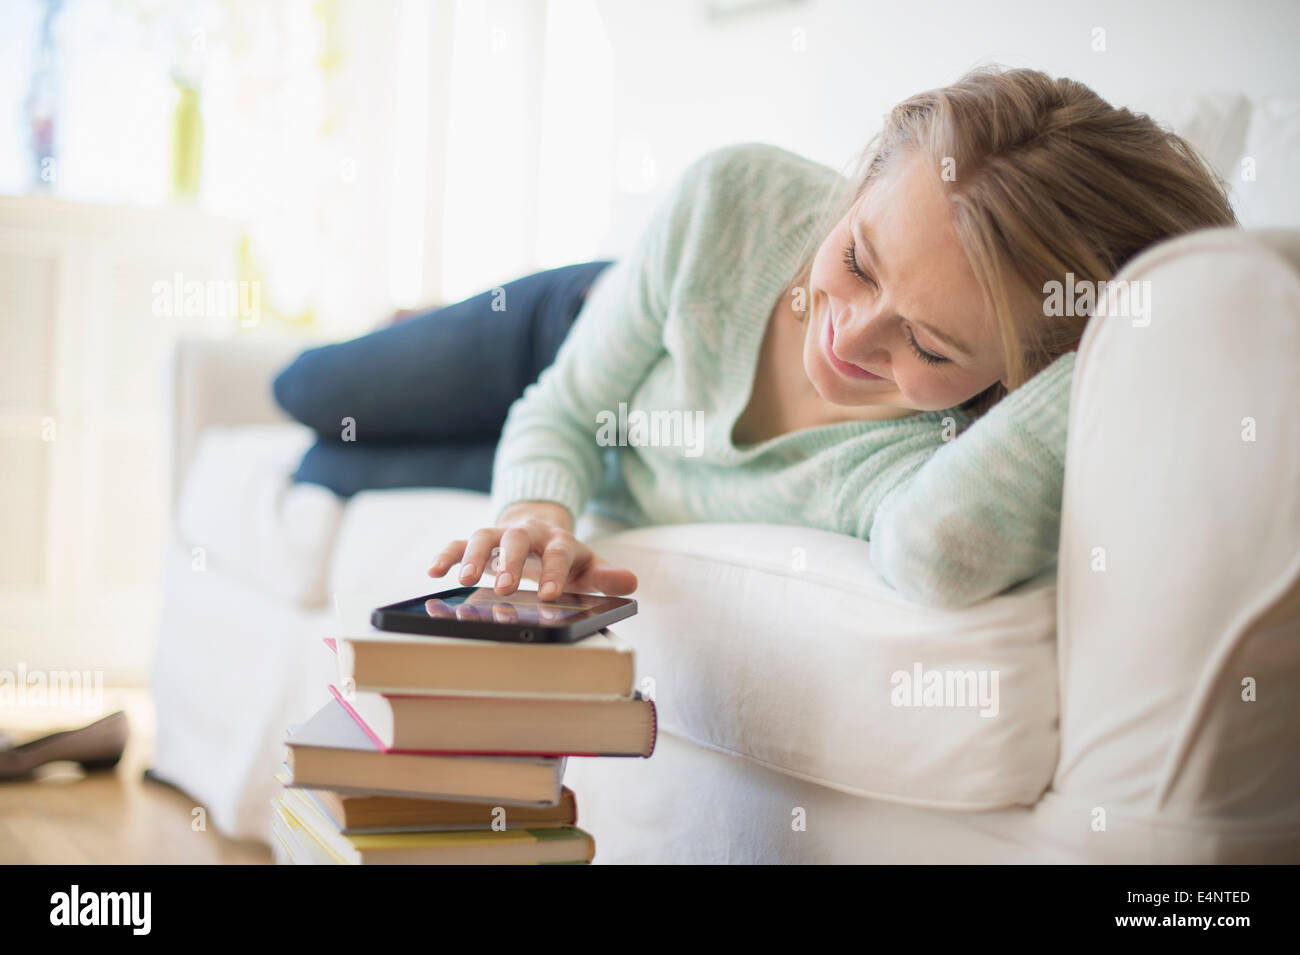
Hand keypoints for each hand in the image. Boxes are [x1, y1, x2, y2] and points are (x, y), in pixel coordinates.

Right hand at [428, 501, 637, 597]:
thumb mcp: (588, 566)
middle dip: (512, 562)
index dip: (555, 572)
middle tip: (506, 588)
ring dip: (474, 557)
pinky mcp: (480, 543)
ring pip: (484, 537)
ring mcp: (501, 536)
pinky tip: (434, 571)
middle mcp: (528, 533)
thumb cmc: (565, 558)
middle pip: (519, 540)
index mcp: (558, 540)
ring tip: (465, 581)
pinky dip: (447, 555)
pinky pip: (459, 544)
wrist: (540, 529)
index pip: (559, 552)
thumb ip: (607, 576)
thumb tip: (631, 582)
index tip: (549, 595)